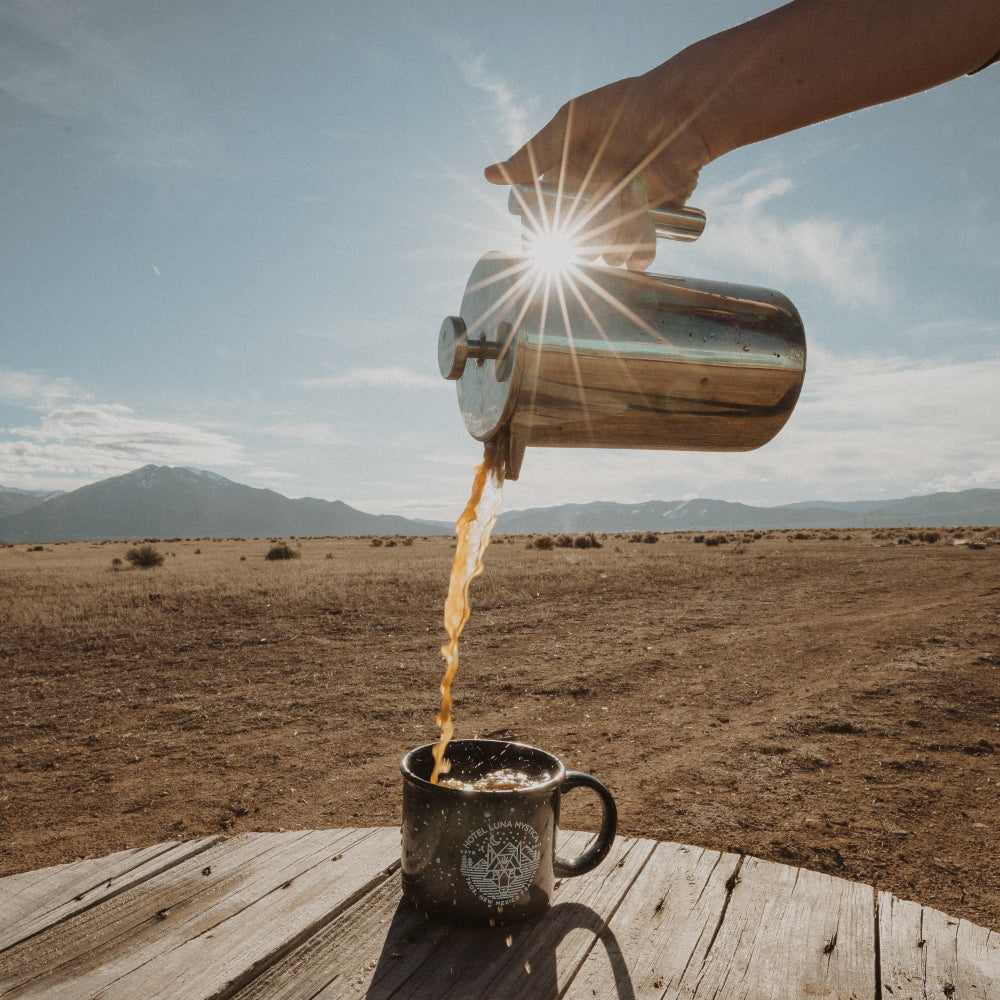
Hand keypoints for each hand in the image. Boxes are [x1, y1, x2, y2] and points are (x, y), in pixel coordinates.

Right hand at [485, 66, 711, 270]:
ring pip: (606, 254)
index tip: (550, 225)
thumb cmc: (624, 109)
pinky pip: (637, 258)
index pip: (542, 226)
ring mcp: (620, 221)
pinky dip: (641, 252)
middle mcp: (590, 209)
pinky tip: (646, 227)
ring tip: (633, 197)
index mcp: (567, 187)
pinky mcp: (650, 228)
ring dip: (617, 236)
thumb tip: (488, 175)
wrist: (683, 111)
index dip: (542, 232)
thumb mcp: (573, 124)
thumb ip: (534, 154)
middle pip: (574, 246)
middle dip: (586, 229)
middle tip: (603, 197)